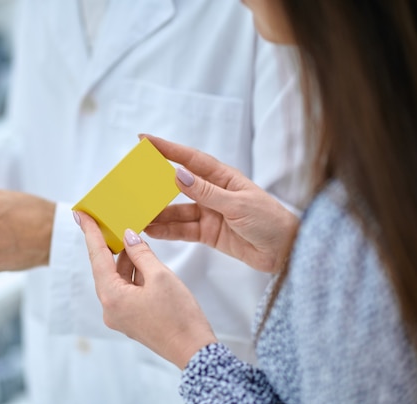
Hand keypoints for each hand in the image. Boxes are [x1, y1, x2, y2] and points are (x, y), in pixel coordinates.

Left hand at [75, 211, 217, 369]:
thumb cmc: (179, 316)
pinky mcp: (131, 319)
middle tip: (109, 221)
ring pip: (119, 279)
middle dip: (112, 246)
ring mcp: (120, 316)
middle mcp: (110, 308)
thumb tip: (129, 237)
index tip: (81, 214)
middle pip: (107, 268)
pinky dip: (134, 275)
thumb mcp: (160, 276)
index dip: (90, 232)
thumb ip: (141, 253)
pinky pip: (127, 290)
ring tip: (136, 240)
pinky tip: (144, 261)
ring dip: (128, 261)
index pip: (97, 257)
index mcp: (112, 297)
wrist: (194, 351)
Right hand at [142, 134, 298, 273]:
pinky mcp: (208, 233)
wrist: (286, 251)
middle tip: (130, 182)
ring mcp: (209, 213)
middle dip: (154, 183)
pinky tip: (151, 229)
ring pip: (176, 210)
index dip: (166, 148)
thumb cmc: (270, 220)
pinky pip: (183, 230)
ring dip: (157, 212)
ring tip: (136, 213)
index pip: (189, 159)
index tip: (143, 140)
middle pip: (177, 184)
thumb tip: (178, 174)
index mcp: (223, 177)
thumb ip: (207, 192)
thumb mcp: (239, 204)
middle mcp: (212, 192)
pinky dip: (167, 230)